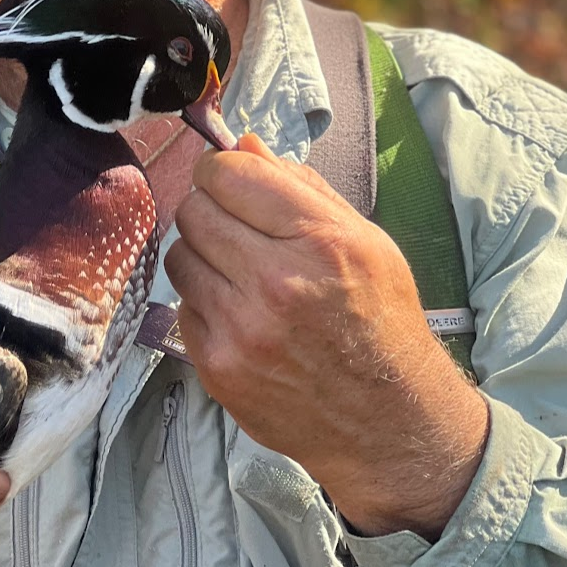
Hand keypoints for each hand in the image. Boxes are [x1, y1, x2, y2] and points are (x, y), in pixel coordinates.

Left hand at [166, 133, 488, 539]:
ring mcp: (242, 329)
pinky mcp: (217, 366)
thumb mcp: (365, 241)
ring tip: (239, 273)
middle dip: (211, 209)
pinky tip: (240, 315)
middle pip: (194, 210)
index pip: (229, 175)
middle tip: (236, 228)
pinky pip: (182, 306)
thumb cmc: (381, 321)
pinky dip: (204, 303)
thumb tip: (243, 146)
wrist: (386, 420)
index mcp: (321, 242)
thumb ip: (303, 188)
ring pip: (180, 256)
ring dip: (203, 256)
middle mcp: (278, 283)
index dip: (222, 170)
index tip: (229, 180)